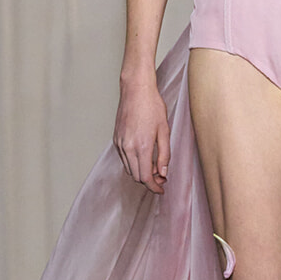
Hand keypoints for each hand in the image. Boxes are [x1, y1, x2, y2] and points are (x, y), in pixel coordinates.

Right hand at [113, 72, 170, 193]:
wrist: (135, 90)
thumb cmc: (152, 106)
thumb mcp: (164, 130)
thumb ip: (164, 154)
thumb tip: (163, 173)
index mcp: (141, 146)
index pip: (146, 177)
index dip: (154, 187)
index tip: (161, 189)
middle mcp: (127, 147)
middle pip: (136, 176)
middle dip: (149, 181)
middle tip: (161, 177)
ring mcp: (119, 143)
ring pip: (129, 169)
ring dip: (140, 172)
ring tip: (154, 167)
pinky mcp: (116, 139)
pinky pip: (123, 159)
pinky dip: (133, 163)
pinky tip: (143, 157)